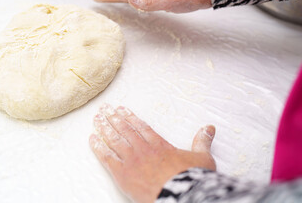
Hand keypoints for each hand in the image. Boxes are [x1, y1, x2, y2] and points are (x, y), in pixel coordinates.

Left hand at [89, 104, 215, 202]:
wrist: (180, 195)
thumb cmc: (191, 178)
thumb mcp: (202, 158)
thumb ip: (202, 141)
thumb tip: (209, 128)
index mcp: (159, 144)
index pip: (140, 126)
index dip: (130, 116)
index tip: (121, 109)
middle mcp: (143, 148)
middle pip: (124, 129)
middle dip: (113, 117)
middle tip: (104, 108)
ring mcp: (131, 160)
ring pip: (114, 139)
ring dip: (104, 127)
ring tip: (96, 118)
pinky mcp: (122, 173)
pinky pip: (107, 157)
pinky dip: (98, 147)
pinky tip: (92, 138)